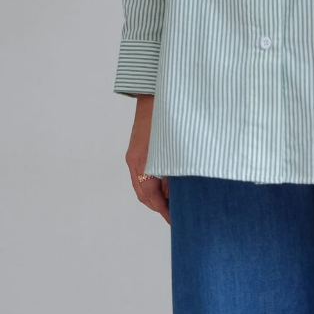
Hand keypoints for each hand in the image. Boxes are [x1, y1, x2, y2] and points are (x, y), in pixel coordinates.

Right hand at [126, 94, 169, 222]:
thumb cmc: (171, 119)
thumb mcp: (178, 151)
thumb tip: (180, 196)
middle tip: (178, 216)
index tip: (176, 221)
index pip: (151, 197)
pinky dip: (156, 184)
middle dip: (161, 207)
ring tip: (176, 202)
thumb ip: (177, 174)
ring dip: (159, 196)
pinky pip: (144, 175)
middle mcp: (134, 162)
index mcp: (142, 163)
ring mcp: (134, 156)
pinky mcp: (137, 151)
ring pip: (143, 186)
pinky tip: (170, 185)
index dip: (164, 211)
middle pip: (145, 195)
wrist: (155, 93)